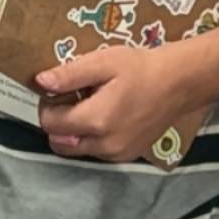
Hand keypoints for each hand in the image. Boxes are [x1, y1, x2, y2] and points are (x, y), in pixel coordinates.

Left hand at [34, 38, 218, 163]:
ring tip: (90, 107)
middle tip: (72, 99)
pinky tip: (105, 117)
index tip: (59, 90)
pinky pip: (95, 152)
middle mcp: (104, 145)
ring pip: (76, 150)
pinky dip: (91, 138)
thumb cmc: (139, 68)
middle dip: (58, 122)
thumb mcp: (102, 63)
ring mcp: (117, 154)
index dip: (48, 105)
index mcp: (95, 121)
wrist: (178, 83)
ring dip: (73, 133)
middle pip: (59, 142)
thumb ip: (69, 75)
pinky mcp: (127, 156)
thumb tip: (40, 82)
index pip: (50, 123)